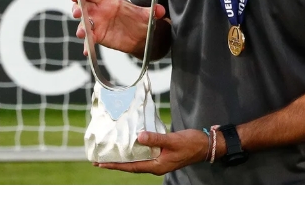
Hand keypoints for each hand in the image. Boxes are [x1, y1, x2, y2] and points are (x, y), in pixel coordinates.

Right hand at [71, 0, 166, 56]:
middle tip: (76, 13)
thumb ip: (152, 12)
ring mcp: (97, 24)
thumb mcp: (146, 15)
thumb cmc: (140, 19)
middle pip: (83, 7)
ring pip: (84, 24)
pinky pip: (90, 41)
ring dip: (81, 28)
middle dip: (77, 9)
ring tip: (82, 34)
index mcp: (108, 1)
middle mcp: (99, 11)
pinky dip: (87, 46)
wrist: (141, 35)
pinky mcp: (98, 37)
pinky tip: (87, 51)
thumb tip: (161, 10)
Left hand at [93, 129, 209, 175]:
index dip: (115, 166)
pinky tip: (130, 145)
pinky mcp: (162, 155)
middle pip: (131, 166)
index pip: (131, 167)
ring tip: (111, 154)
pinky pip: (144, 155)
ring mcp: (159, 161)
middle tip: (99, 161)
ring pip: (137, 161)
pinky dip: (135, 151)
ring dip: (124, 158)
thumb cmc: (190, 144)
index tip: (100, 164)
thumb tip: (139, 137)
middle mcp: (156, 166)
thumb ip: (156, 139)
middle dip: (116, 164)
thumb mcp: (173, 140)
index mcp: (157, 166)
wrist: (205, 145)